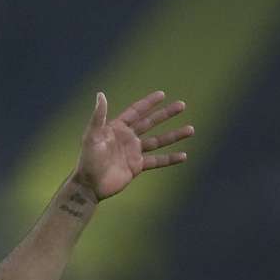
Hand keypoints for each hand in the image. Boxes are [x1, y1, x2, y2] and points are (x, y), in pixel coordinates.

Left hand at [72, 90, 193, 200]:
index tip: (162, 94)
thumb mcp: (92, 136)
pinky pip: (157, 161)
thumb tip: (100, 94)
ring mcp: (133, 152)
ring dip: (174, 135)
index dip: (148, 103)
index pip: (136, 112)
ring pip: (158, 141)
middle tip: (182, 105)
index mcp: (117, 128)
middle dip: (166, 114)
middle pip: (151, 123)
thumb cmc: (87, 160)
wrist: (90, 185)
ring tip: (191, 129)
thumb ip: (98, 116)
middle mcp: (127, 138)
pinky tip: (184, 156)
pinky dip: (170, 159)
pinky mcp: (137, 166)